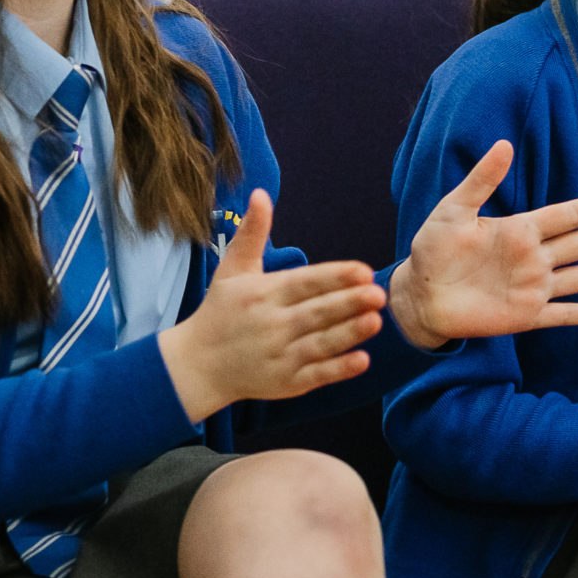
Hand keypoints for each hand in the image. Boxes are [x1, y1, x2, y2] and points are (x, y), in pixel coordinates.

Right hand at [159, 189, 385, 420]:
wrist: (197, 365)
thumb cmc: (220, 311)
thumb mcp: (232, 270)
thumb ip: (252, 233)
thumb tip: (260, 194)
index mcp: (262, 294)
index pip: (304, 282)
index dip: (334, 277)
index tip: (363, 270)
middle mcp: (271, 325)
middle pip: (316, 312)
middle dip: (348, 303)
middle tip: (380, 293)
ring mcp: (278, 356)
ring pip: (320, 344)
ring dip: (349, 333)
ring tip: (376, 320)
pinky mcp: (285, 384)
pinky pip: (316, 375)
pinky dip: (338, 369)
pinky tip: (362, 360)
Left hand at [386, 140, 577, 347]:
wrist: (418, 295)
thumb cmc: (431, 249)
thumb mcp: (453, 209)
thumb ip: (481, 181)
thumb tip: (505, 144)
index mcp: (520, 229)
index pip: (569, 215)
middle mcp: (534, 258)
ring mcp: (533, 288)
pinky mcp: (525, 317)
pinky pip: (563, 315)